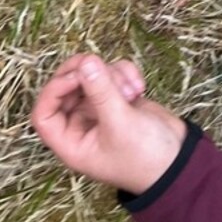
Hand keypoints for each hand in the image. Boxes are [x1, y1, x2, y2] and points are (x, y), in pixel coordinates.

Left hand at [31, 54, 186, 195]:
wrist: (177, 160)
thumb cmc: (144, 156)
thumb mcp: (120, 123)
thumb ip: (101, 91)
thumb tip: (85, 61)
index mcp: (72, 142)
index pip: (45, 113)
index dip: (54, 90)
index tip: (76, 76)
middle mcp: (82, 125)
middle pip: (67, 88)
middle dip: (85, 73)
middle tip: (98, 62)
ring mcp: (100, 110)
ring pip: (93, 77)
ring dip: (113, 75)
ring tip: (131, 90)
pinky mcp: (119, 99)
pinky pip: (113, 75)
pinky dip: (126, 74)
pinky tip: (140, 87)